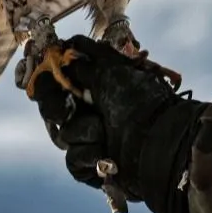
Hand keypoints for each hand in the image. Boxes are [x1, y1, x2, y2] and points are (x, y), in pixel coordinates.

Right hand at [16, 35, 184, 204]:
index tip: (51, 80)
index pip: (61, 82)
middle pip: (56, 109)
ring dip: (82, 132)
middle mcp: (93, 111)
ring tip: (103, 133)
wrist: (161, 141)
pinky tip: (104, 157)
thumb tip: (68, 48)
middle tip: (64, 112)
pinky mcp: (94, 165)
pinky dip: (87, 156)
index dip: (50, 83)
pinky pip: (74, 160)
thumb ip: (84, 62)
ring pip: (65, 135)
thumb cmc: (140, 101)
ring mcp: (94, 138)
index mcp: (97, 86)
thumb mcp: (112, 71)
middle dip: (57, 108)